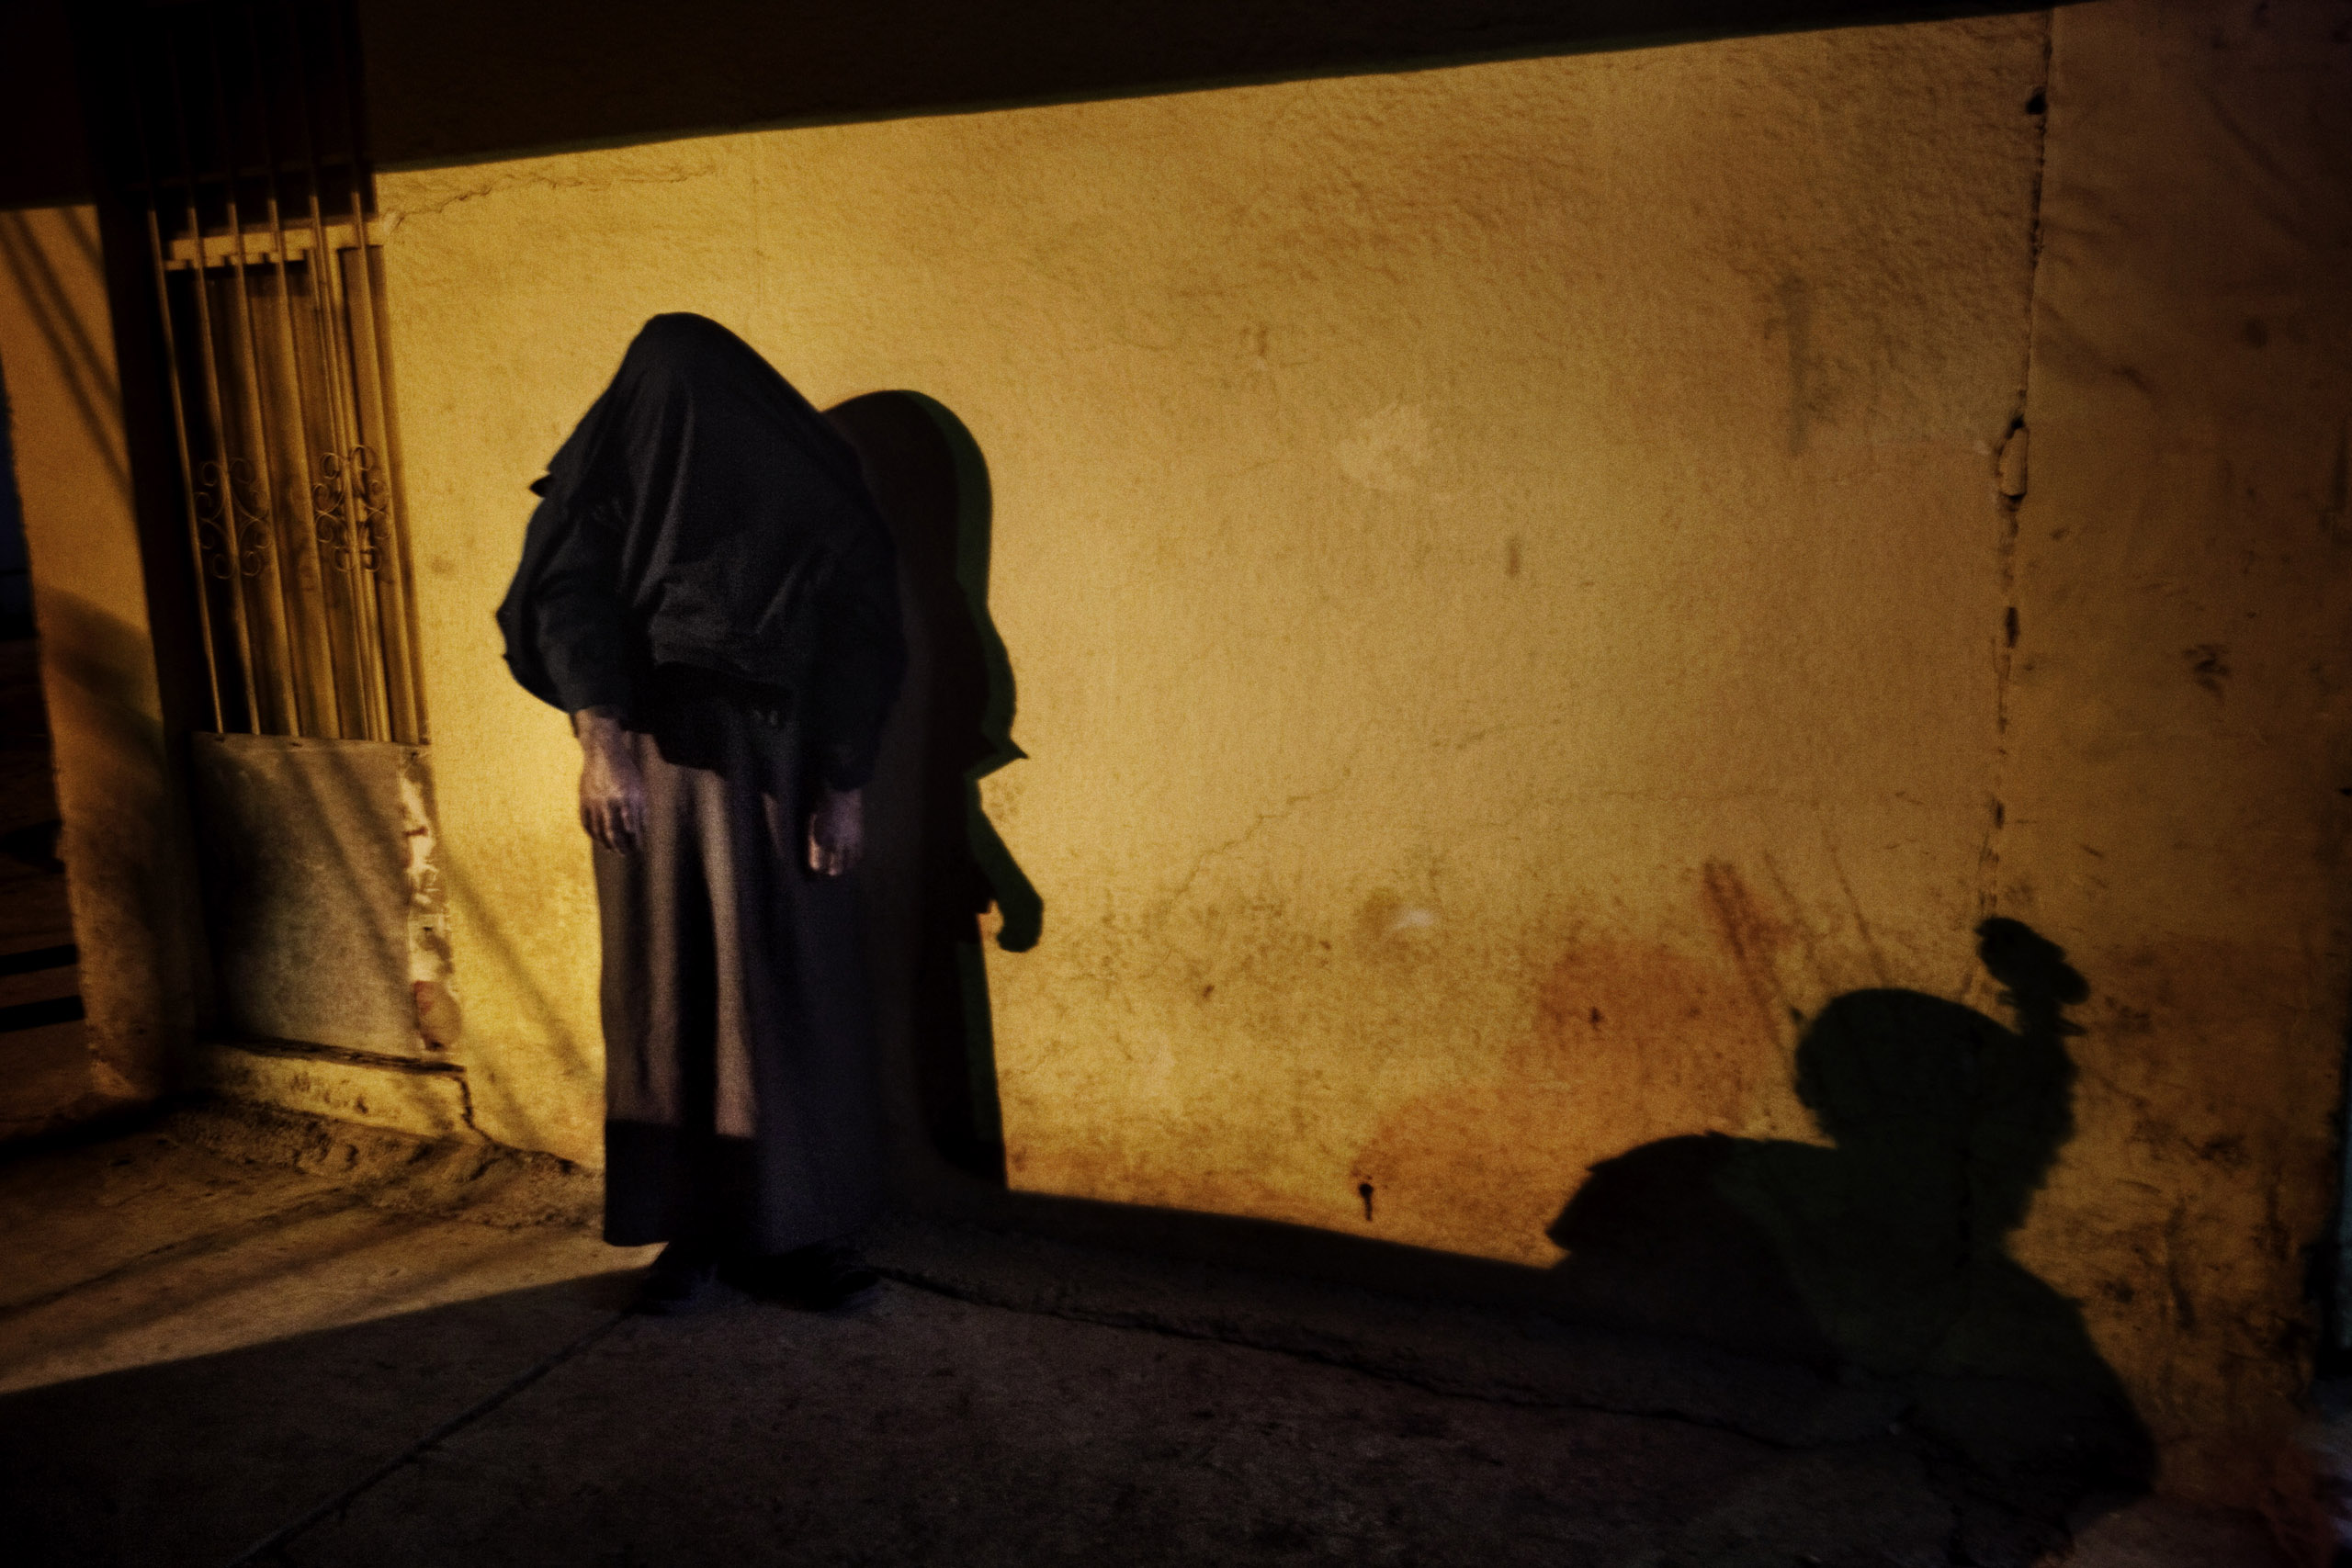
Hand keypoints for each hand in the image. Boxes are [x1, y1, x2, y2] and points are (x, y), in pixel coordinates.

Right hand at [574, 708, 645, 852]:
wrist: (603, 753)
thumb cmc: (626, 771)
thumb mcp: (639, 787)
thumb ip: (641, 809)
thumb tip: (641, 830)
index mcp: (626, 798)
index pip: (632, 827)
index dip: (635, 840)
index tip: (638, 847)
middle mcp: (609, 802)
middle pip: (613, 832)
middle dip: (620, 846)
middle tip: (625, 854)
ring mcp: (594, 802)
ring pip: (598, 830)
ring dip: (605, 843)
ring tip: (611, 849)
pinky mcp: (583, 800)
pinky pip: (585, 822)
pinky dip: (591, 833)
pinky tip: (597, 837)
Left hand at [807, 786, 863, 875]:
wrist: (841, 791)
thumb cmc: (822, 802)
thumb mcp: (812, 821)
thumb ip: (815, 837)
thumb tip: (816, 849)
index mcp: (820, 841)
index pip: (818, 865)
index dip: (816, 872)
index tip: (814, 875)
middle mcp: (835, 844)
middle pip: (835, 869)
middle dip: (830, 873)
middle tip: (828, 873)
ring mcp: (850, 842)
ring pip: (848, 864)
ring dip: (844, 868)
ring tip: (841, 869)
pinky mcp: (860, 836)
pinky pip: (859, 854)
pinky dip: (856, 860)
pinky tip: (853, 861)